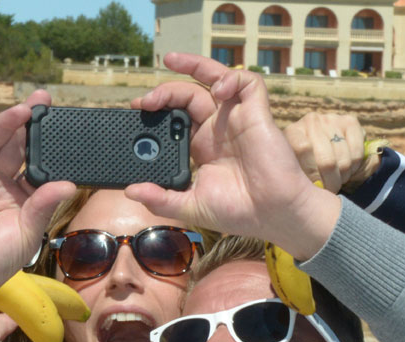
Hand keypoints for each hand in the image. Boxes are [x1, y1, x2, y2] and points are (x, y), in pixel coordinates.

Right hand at [0, 91, 76, 309]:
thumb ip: (43, 205)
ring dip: (2, 125)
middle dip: (25, 120)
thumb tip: (68, 184)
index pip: (32, 159)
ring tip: (21, 113)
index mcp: (17, 193)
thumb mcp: (27, 232)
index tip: (61, 123)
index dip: (43, 141)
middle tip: (42, 99)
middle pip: (11, 143)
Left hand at [126, 53, 342, 260]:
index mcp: (202, 146)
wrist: (273, 215)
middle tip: (144, 102)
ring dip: (193, 65)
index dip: (158, 109)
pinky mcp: (257, 113)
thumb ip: (161, 199)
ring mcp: (237, 118)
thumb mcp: (191, 206)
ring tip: (171, 63)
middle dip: (165, 91)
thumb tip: (131, 191)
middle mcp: (217, 128)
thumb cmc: (239, 212)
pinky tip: (219, 90)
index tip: (137, 111)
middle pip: (189, 95)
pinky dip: (231, 78)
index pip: (176, 116)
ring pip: (215, 78)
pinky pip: (247, 82)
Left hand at [284, 112, 375, 193]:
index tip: (316, 187)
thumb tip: (312, 186)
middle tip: (330, 188)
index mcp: (292, 133)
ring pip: (344, 160)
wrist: (323, 151)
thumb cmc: (306, 167)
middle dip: (331, 182)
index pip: (302, 149)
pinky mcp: (350, 122)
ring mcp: (331, 119)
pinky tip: (348, 169)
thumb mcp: (296, 173)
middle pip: (327, 160)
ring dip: (343, 176)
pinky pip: (357, 153)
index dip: (312, 173)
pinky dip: (355, 167)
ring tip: (338, 179)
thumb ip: (298, 178)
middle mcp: (311, 121)